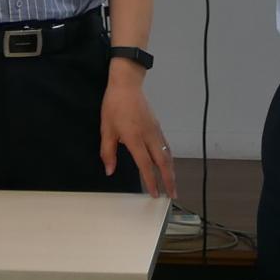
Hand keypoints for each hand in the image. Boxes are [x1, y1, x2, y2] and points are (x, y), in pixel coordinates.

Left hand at [100, 64, 176, 198]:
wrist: (126, 85)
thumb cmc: (114, 106)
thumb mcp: (106, 129)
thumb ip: (108, 152)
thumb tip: (110, 170)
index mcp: (135, 138)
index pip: (146, 165)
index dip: (151, 181)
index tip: (155, 194)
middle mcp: (149, 136)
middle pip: (163, 162)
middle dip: (169, 180)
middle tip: (173, 195)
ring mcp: (156, 131)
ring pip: (167, 154)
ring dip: (171, 170)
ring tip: (173, 183)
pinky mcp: (157, 126)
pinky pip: (166, 146)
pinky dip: (169, 158)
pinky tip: (168, 164)